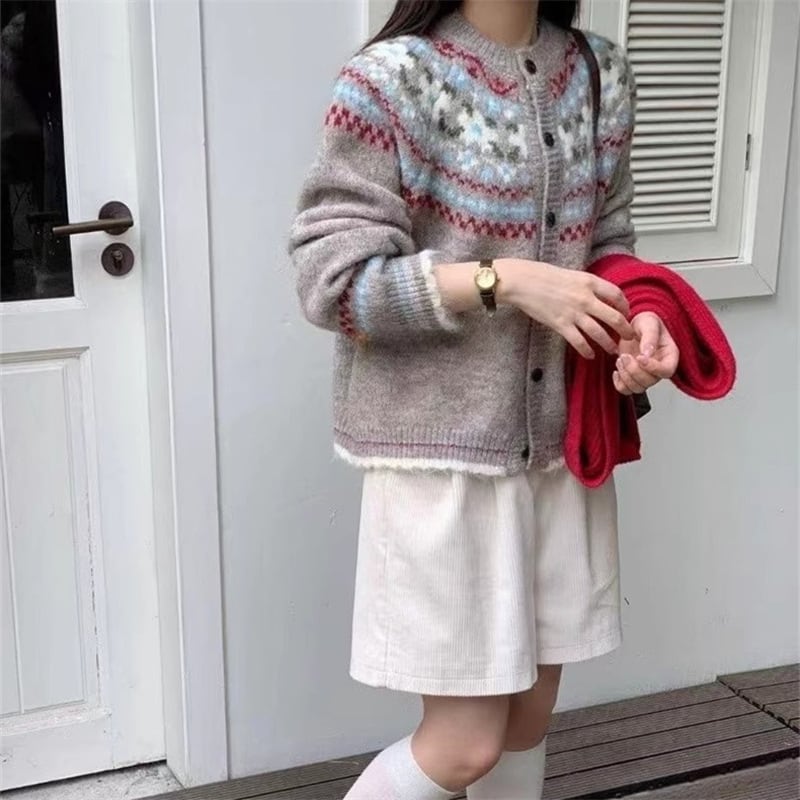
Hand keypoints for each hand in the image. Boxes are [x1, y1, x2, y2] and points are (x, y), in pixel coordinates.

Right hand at [497, 259, 635, 358]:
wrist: (522, 281)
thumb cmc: (543, 275)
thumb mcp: (572, 274)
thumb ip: (587, 285)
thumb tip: (598, 295)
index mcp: (590, 282)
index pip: (617, 295)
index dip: (625, 306)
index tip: (626, 313)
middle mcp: (585, 298)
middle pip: (614, 317)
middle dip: (625, 330)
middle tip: (629, 337)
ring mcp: (574, 313)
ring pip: (599, 333)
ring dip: (608, 343)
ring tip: (612, 350)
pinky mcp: (561, 325)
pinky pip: (579, 341)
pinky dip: (587, 350)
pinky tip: (590, 354)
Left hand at [613, 312, 678, 394]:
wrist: (633, 325)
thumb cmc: (645, 322)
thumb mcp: (649, 323)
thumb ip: (649, 337)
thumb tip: (647, 353)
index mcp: (669, 355)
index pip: (667, 371)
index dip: (653, 368)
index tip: (640, 357)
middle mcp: (659, 368)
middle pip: (650, 382)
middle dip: (634, 371)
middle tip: (626, 355)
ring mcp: (646, 374)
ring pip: (638, 388)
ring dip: (626, 376)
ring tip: (621, 359)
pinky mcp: (632, 377)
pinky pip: (626, 390)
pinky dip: (619, 383)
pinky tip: (617, 369)